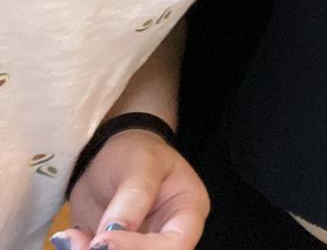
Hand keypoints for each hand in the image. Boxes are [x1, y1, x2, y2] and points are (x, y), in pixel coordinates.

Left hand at [53, 129, 208, 249]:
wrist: (110, 157)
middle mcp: (167, 236)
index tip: (102, 240)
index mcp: (187, 212)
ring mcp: (140, 246)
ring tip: (73, 237)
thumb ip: (133, 197)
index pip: (176, 244)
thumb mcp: (141, 163)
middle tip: (83, 243)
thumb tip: (113, 235)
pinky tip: (72, 237)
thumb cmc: (137, 152)